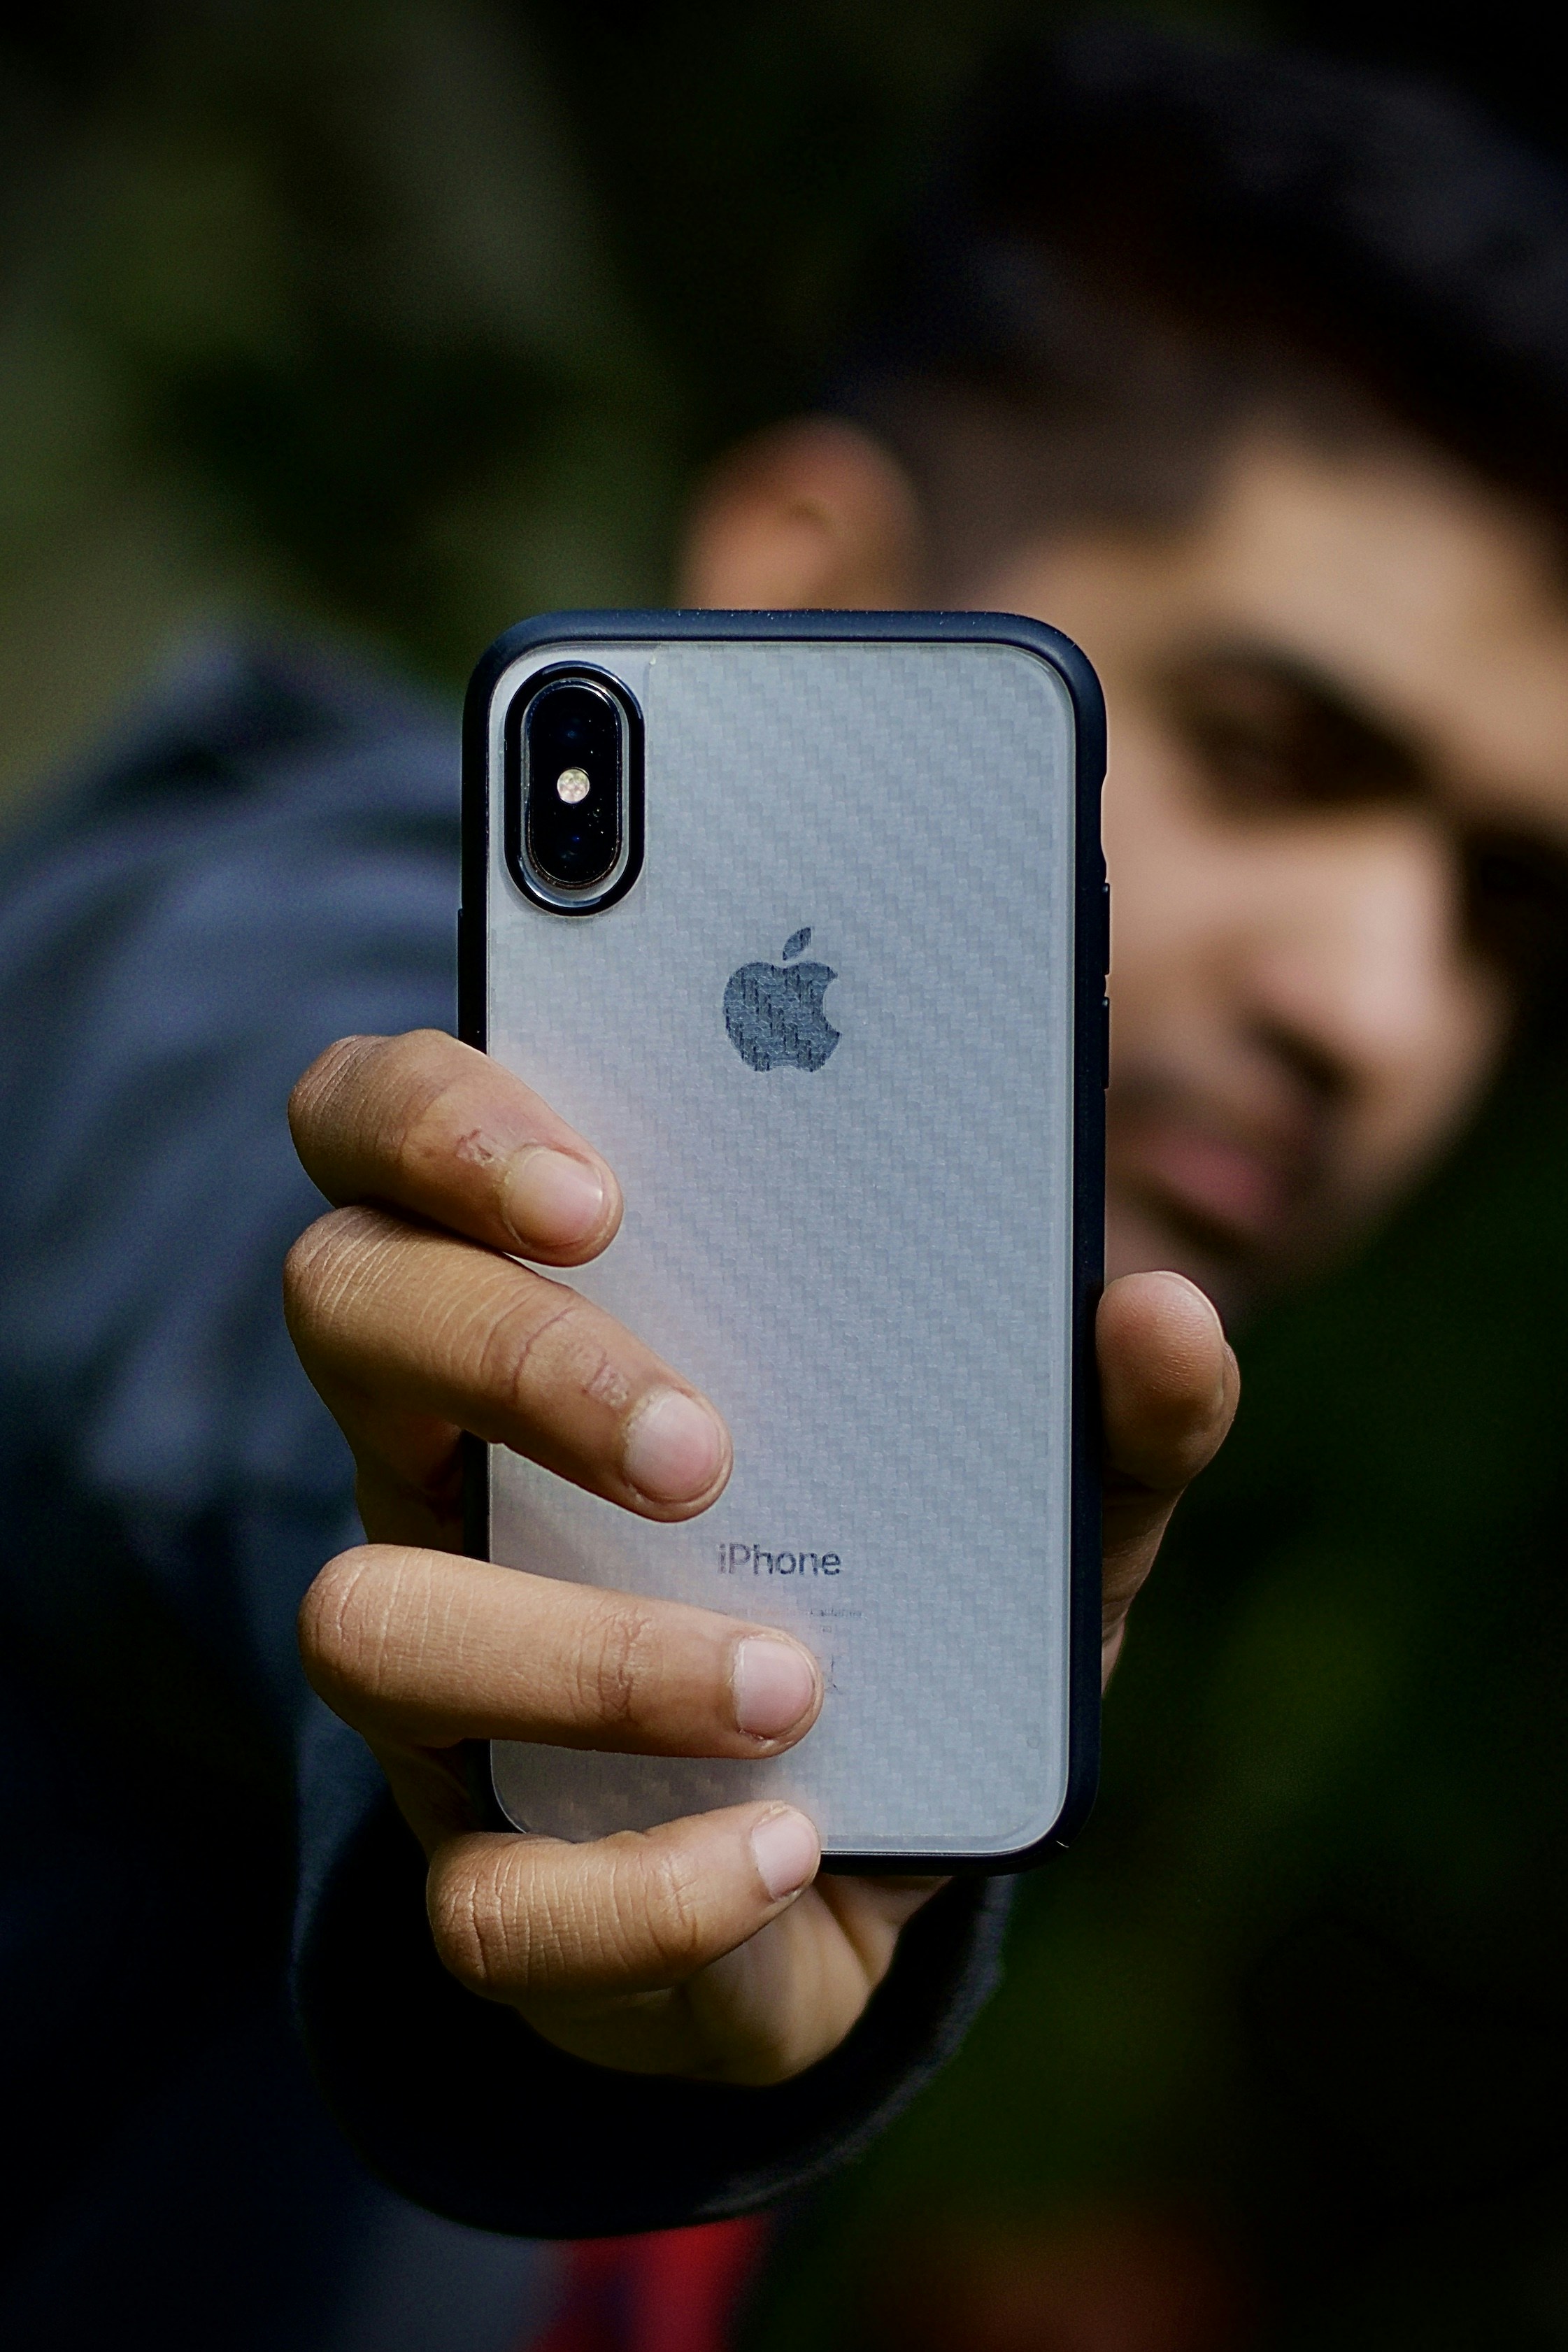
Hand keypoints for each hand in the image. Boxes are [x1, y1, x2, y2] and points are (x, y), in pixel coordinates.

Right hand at [285, 1030, 1235, 2086]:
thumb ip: (1104, 1414)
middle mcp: (448, 1461)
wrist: (871, 1862)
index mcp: (551, 1308)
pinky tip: (790, 1849)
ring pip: (364, 1618)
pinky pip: (483, 1897)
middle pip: (344, 1309)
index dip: (437, 1124)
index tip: (600, 1190)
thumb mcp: (1036, 1508)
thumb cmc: (918, 1618)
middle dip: (510, 1355)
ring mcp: (442, 1670)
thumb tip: (1158, 1313)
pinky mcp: (487, 1871)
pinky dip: (649, 1885)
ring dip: (587, 1656)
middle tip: (703, 1444)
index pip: (382, 1129)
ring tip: (789, 1683)